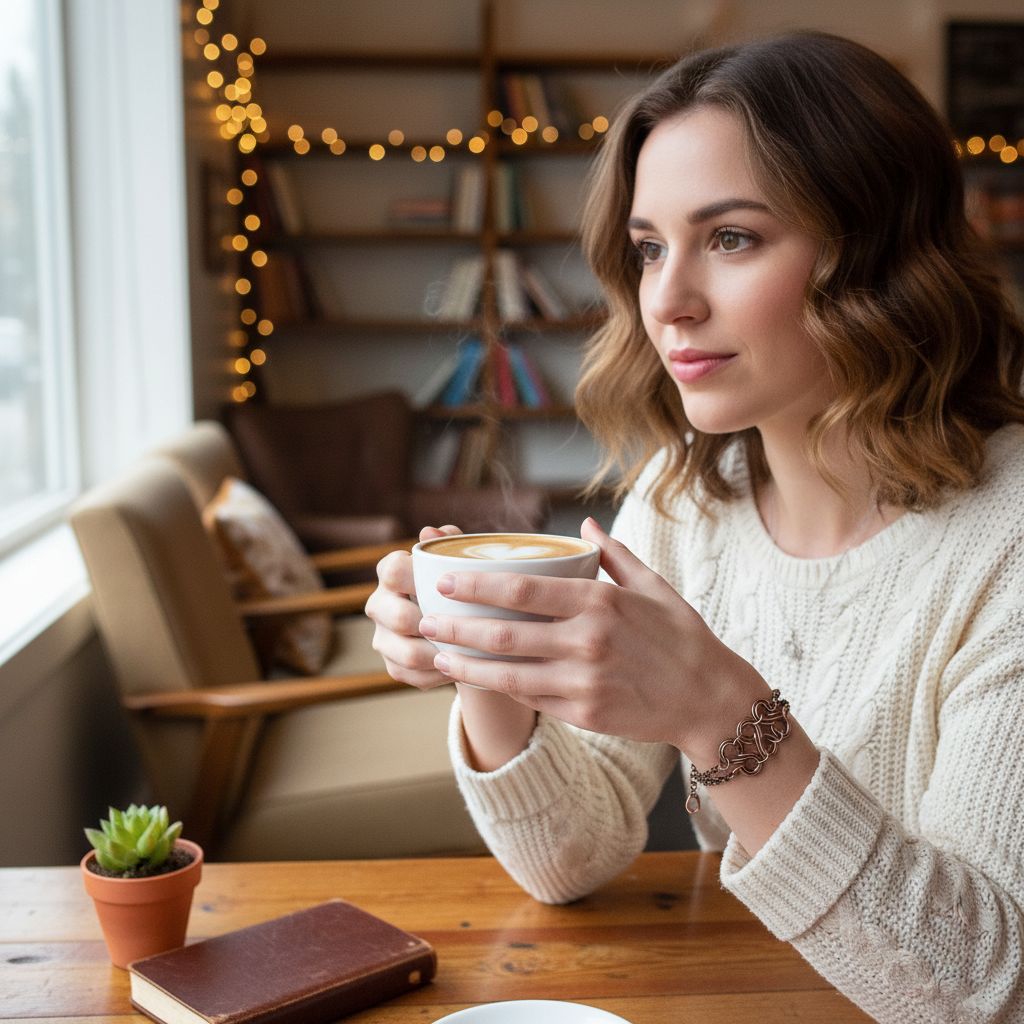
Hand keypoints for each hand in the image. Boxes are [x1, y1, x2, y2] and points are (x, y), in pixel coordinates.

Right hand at [365, 524, 462, 689]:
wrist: (464, 623)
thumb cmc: (460, 583)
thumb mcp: (460, 560)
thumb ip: (449, 543)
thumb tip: (432, 531)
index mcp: (391, 572)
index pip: (393, 571)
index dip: (416, 579)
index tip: (447, 585)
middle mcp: (379, 604)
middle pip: (398, 617)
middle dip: (432, 623)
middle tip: (465, 624)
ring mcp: (383, 638)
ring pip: (408, 654)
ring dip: (441, 654)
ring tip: (469, 650)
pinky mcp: (393, 666)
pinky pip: (415, 677)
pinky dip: (442, 674)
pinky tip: (463, 666)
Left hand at [419, 518, 764, 750]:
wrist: (710, 700)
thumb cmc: (682, 637)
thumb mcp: (653, 587)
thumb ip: (613, 555)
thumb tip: (583, 526)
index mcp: (599, 601)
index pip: (522, 588)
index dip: (476, 585)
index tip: (445, 581)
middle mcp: (587, 641)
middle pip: (503, 633)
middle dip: (456, 626)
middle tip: (425, 620)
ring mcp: (584, 682)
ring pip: (508, 674)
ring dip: (466, 664)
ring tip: (436, 655)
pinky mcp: (584, 714)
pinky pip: (531, 700)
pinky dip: (500, 689)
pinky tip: (477, 680)